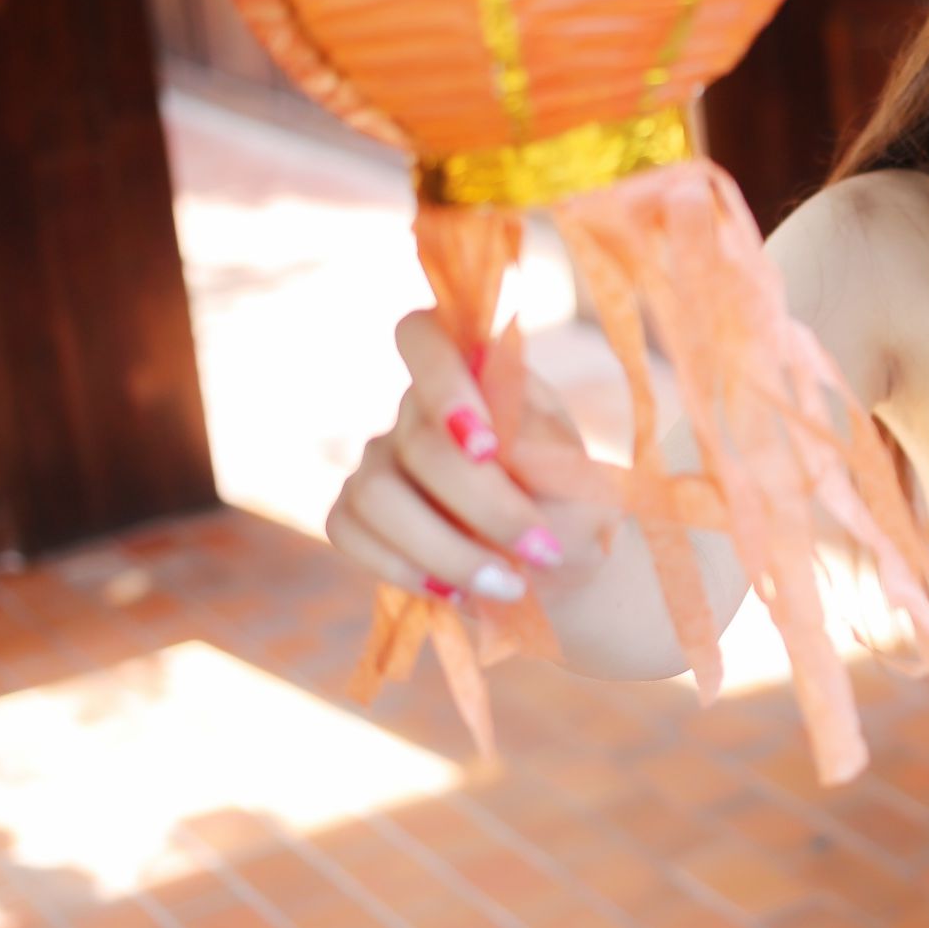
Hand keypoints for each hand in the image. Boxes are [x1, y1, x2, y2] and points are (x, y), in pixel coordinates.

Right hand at [323, 310, 610, 606]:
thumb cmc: (573, 509)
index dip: (441, 382)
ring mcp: (380, 459)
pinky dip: (406, 570)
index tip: (486, 447)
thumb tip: (491, 445)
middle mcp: (416, 410)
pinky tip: (457, 593)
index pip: (421, 333)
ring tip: (509, 585)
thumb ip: (537, 453)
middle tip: (544, 553)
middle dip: (484, 508)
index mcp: (475, 376)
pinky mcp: (357, 513)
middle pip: (417, 443)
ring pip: (376, 494)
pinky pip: (349, 532)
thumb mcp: (579, 480)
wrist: (561, 568)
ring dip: (447, 550)